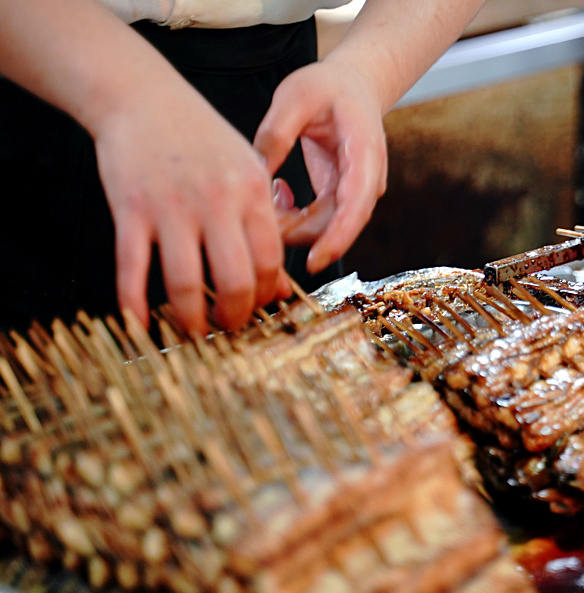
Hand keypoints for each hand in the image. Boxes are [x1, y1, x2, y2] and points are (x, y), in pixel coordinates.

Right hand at [93, 87, 285, 333]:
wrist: (143, 99)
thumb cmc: (201, 138)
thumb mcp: (247, 169)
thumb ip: (263, 222)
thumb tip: (278, 284)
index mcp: (253, 192)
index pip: (271, 261)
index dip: (266, 295)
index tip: (258, 307)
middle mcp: (216, 202)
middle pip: (236, 280)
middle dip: (235, 316)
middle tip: (228, 327)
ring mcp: (172, 207)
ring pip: (186, 284)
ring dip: (190, 319)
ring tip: (192, 329)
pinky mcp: (131, 210)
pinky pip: (133, 269)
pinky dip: (135, 304)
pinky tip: (140, 324)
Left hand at [254, 59, 387, 273]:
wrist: (354, 86)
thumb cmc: (328, 87)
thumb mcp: (296, 95)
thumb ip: (277, 131)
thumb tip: (255, 173)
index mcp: (365, 153)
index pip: (356, 206)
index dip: (337, 238)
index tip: (313, 261)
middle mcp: (367, 180)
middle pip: (337, 225)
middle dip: (298, 233)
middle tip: (259, 215)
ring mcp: (356, 192)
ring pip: (325, 228)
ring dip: (291, 225)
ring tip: (268, 193)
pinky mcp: (342, 197)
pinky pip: (318, 220)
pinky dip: (294, 216)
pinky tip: (279, 191)